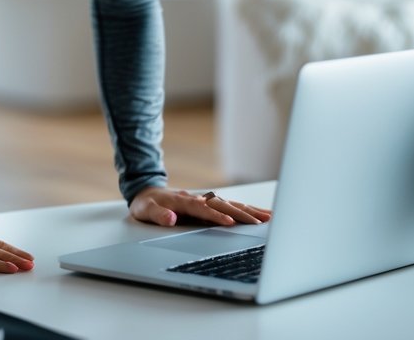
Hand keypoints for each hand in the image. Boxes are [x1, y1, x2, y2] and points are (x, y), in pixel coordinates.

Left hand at [128, 186, 271, 227]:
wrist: (147, 192)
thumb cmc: (146, 204)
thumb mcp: (145, 210)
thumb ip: (157, 215)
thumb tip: (170, 218)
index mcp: (182, 201)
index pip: (202, 209)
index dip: (215, 216)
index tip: (229, 222)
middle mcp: (197, 198)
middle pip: (223, 204)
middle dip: (242, 213)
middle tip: (261, 221)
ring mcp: (204, 199)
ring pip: (230, 204)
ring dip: (249, 210)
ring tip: (268, 217)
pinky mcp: (209, 203)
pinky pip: (229, 205)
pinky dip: (245, 209)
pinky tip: (258, 215)